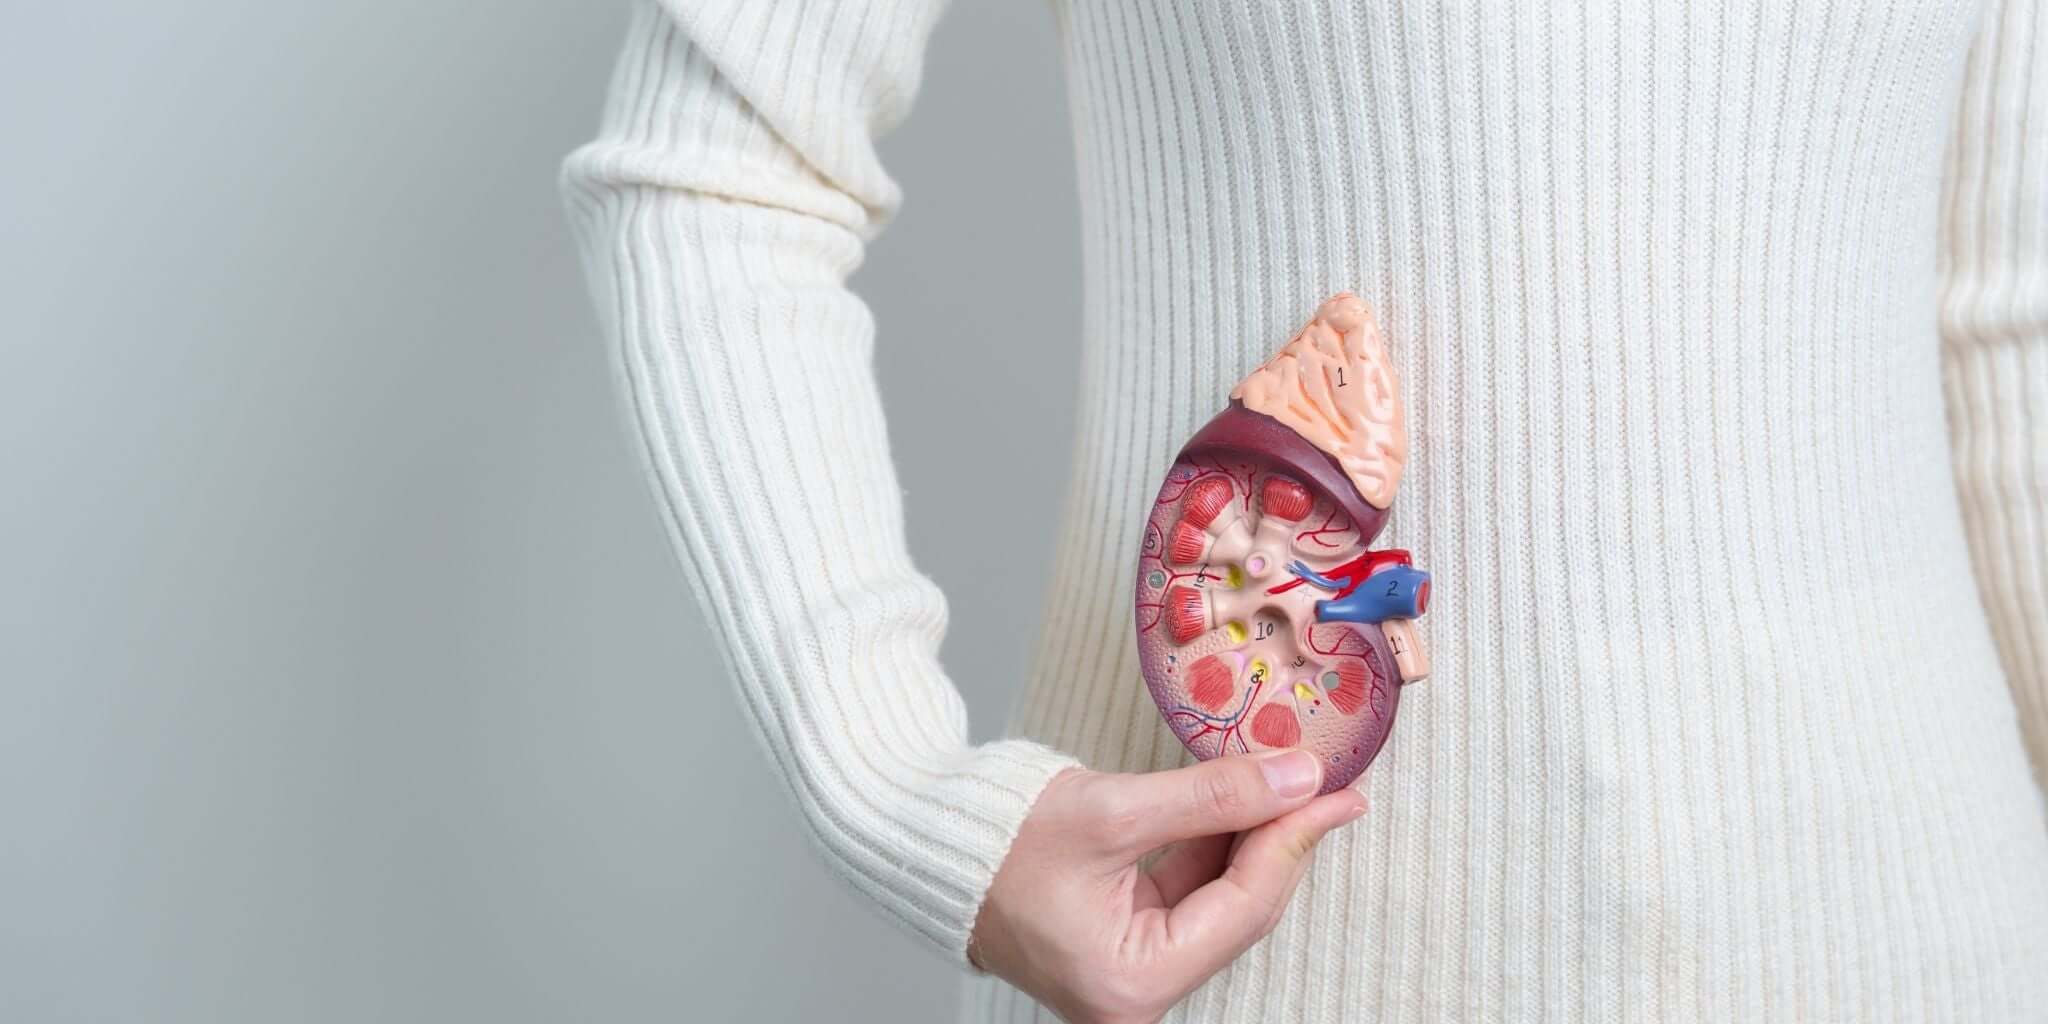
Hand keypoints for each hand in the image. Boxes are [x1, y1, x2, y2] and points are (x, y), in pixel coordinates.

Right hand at [968, 751, 1368, 1023]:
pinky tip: (1245, 800)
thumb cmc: (999, 839)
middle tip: (1328, 783)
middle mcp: (1137, 993)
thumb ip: (1214, 797)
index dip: (1294, 841)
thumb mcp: (1114, 812)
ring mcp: (1131, 968)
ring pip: (1220, 899)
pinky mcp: (1125, 938)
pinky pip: (1190, 892)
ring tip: (1296, 783)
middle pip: (1239, 910)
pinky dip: (1216, 844)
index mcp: (1132, 983)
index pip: (1242, 907)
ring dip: (1254, 838)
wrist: (930, 843)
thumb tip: (1299, 780)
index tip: (1334, 790)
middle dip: (1282, 840)